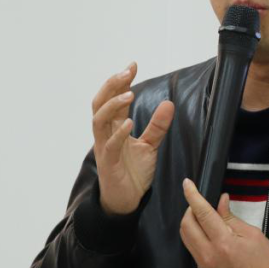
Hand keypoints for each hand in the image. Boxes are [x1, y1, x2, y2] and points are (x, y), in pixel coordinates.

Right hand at [91, 62, 174, 214]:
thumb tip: (169, 103)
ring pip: (99, 121)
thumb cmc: (132, 172)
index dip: (121, 82)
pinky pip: (110, 145)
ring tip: (128, 94)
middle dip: (112, 86)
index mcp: (114, 127)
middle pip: (99, 103)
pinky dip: (118, 133)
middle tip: (127, 72)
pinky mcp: (109, 163)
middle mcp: (105, 134)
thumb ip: (157, 125)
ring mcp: (105, 148)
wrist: (126, 201)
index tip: (133, 65)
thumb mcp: (150, 145)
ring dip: (113, 106)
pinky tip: (128, 124)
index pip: (113, 99)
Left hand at [180, 178, 268, 267]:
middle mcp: (208, 254)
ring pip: (185, 237)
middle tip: (201, 202)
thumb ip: (231, 217)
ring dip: (190, 222)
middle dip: (189, 209)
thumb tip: (220, 200)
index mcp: (223, 243)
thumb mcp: (252, 234)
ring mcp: (203, 265)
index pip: (202, 214)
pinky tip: (206, 230)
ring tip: (203, 215)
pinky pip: (191, 247)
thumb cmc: (264, 261)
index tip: (187, 183)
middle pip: (186, 225)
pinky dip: (194, 234)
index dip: (192, 196)